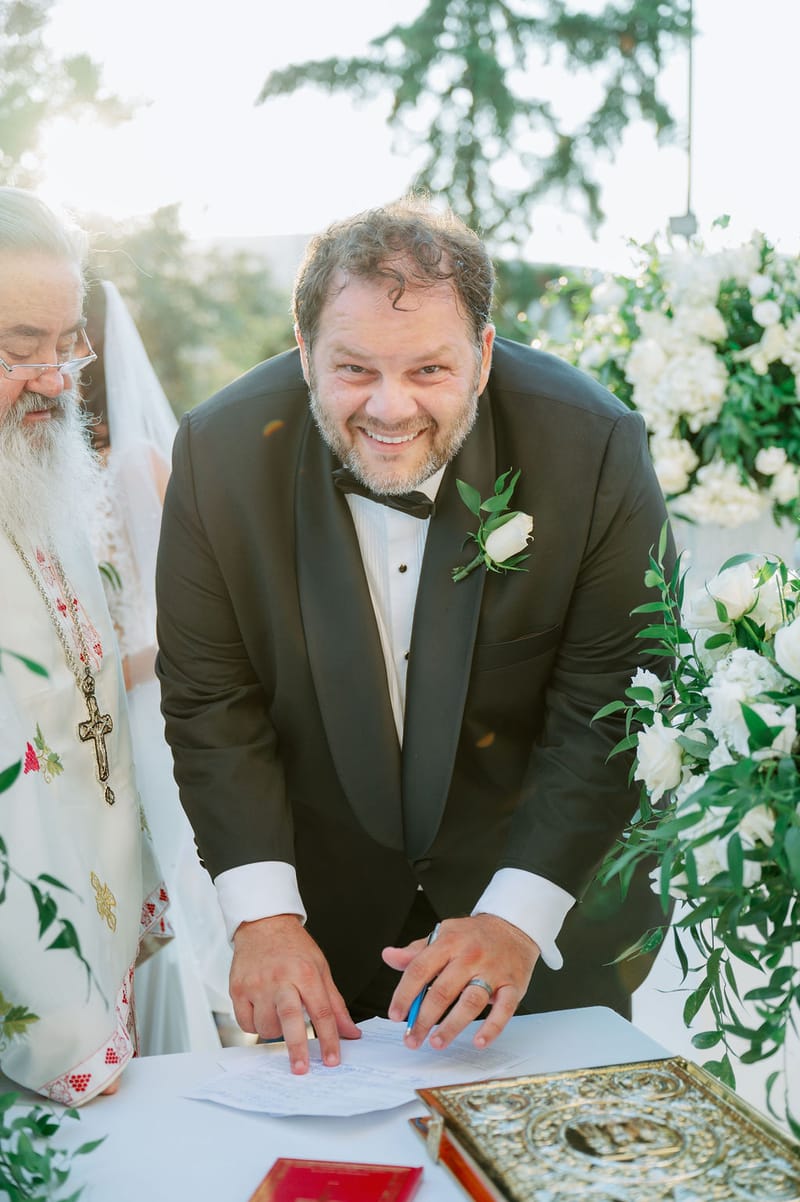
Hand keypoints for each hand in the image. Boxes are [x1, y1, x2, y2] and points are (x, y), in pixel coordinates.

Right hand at [230, 914, 360, 1073]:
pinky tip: (262, 1012)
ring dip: (275, 1031)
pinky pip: (245, 1023)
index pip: (322, 1011)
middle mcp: (280, 978)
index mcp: (306, 973)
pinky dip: (255, 1025)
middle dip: (297, 1047)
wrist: (263, 924)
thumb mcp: (320, 968)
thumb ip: (335, 1004)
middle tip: (302, 1069)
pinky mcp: (237, 988)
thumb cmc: (294, 948)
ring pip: (266, 1026)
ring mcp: (256, 984)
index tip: (332, 1060)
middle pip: (290, 1018)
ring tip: (280, 1015)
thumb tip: (352, 1033)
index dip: (330, 1039)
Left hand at [383, 914, 538, 1050]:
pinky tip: (479, 1041)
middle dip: (424, 1019)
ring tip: (436, 1042)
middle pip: (443, 991)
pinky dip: (492, 1028)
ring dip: (451, 1026)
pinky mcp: (513, 986)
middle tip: (411, 1038)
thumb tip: (388, 956)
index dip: (404, 994)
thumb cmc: (474, 935)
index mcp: (449, 942)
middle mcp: (470, 956)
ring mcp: (493, 971)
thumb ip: (416, 951)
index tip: (395, 1014)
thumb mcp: (443, 935)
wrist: (513, 927)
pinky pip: (504, 1010)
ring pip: (470, 1002)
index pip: (420, 969)